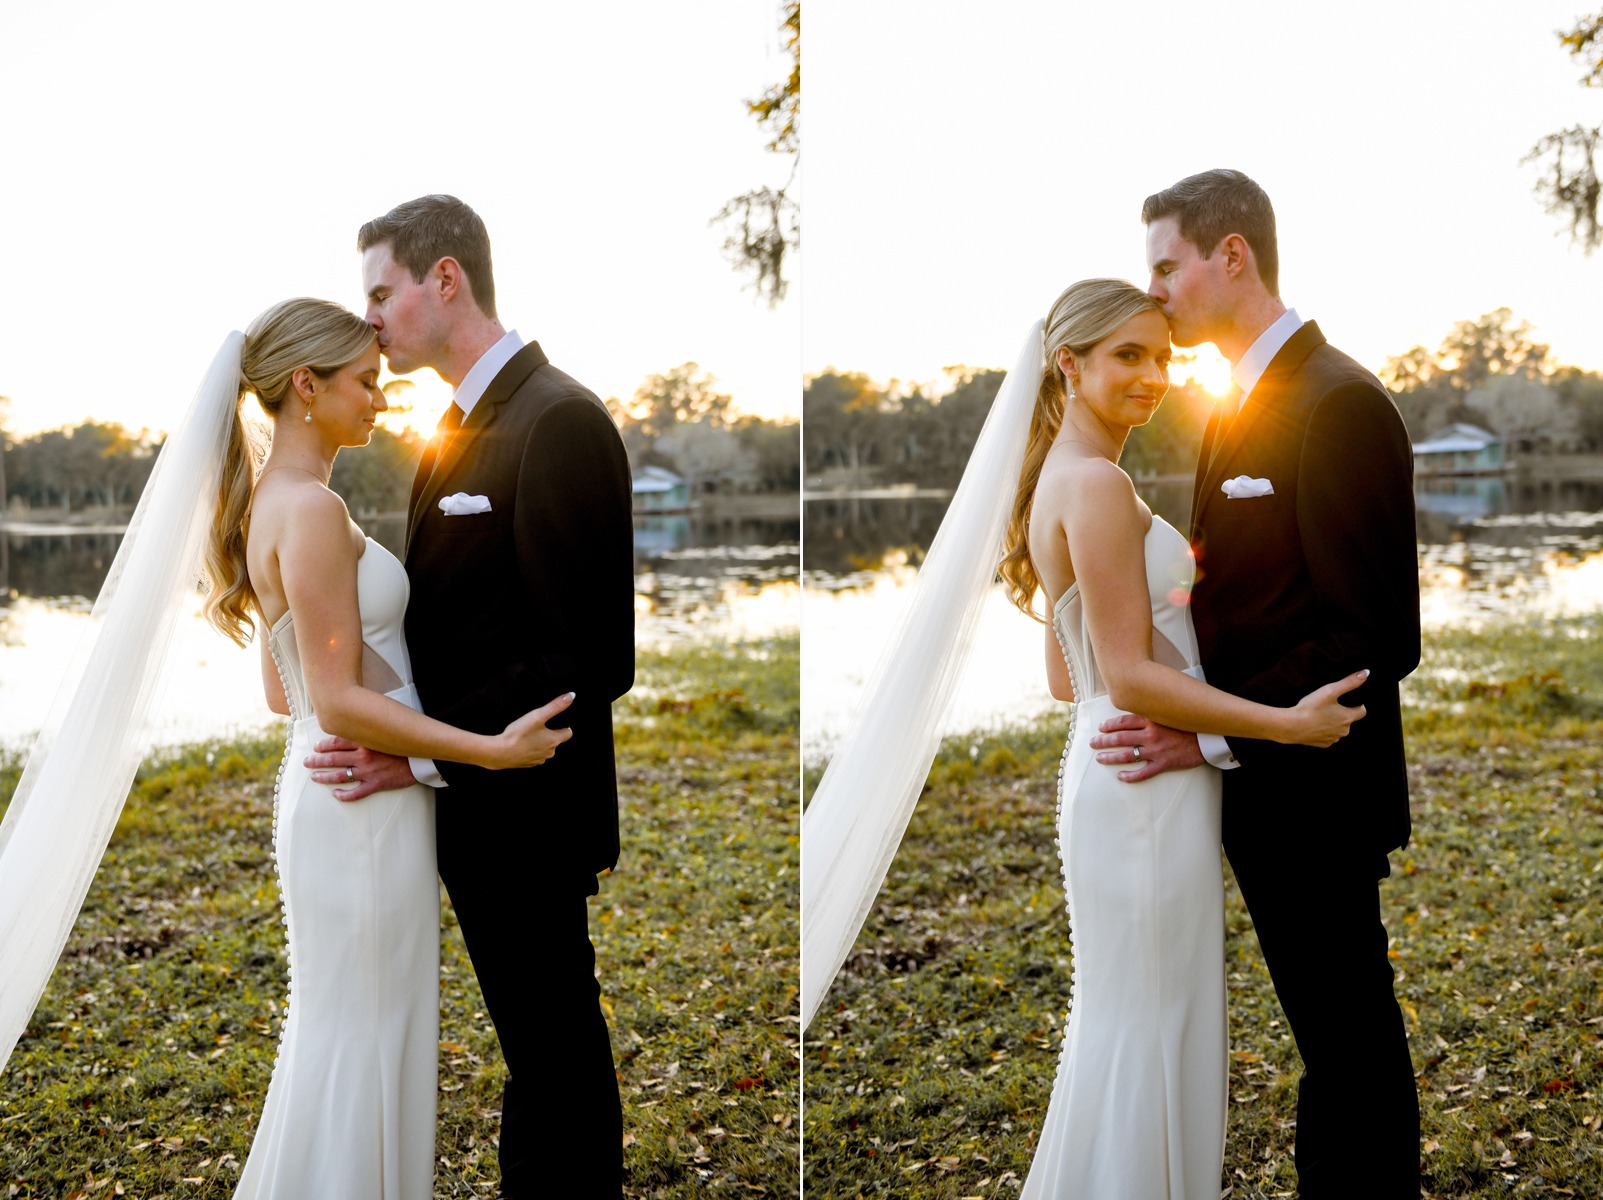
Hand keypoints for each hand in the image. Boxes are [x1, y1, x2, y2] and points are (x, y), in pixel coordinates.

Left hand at [304, 737, 417, 802]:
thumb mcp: (389, 730)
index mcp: (366, 741)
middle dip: (318, 760)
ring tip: (315, 777)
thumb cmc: (407, 743)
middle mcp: (364, 756)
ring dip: (324, 777)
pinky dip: (343, 795)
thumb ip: (373, 727)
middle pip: (334, 759)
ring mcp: (369, 772)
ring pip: (340, 775)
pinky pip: (356, 793)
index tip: (317, 746)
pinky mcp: (376, 784)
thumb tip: (360, 720)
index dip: (324, 745)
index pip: (338, 742)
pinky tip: (335, 794)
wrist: (424, 759)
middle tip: (307, 762)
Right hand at [489, 692, 576, 768]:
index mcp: (554, 741)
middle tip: (539, 726)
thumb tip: (571, 696)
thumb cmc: (519, 734)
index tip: (557, 722)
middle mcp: (549, 753)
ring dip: (540, 743)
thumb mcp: (537, 716)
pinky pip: (533, 755)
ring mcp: (538, 760)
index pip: (568, 733)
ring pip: (544, 749)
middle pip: (556, 742)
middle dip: (550, 734)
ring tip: (529, 735)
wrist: (499, 752)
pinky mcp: (527, 764)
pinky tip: (521, 744)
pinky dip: (530, 750)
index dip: (563, 726)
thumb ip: (555, 706)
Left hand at [1089, 714, 1204, 781]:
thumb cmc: (1190, 724)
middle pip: (1120, 738)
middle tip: (1093, 743)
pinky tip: (1121, 777)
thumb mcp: (1170, 713)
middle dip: (1104, 741)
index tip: (1101, 727)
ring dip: (1111, 757)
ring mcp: (1156, 750)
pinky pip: (1143, 773)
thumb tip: (1139, 710)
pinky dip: (1130, 776)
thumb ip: (1154, 712)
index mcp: (1152, 720)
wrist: (1209, 739)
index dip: (1110, 725)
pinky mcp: (1163, 764)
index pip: (1124, 721)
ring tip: (1100, 759)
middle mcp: (1150, 735)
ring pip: (1127, 755)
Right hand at [1287, 669, 1368, 746]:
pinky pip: (1328, 736)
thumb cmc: (1310, 708)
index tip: (1347, 700)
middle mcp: (1344, 731)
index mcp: (1347, 717)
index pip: (1362, 710)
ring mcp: (1333, 739)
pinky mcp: (1323, 744)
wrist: (1291, 726)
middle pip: (1349, 720)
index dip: (1357, 704)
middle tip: (1328, 705)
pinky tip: (1315, 724)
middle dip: (1342, 713)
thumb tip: (1366, 673)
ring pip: (1338, 728)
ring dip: (1333, 722)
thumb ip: (1349, 682)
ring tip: (1320, 714)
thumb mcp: (1330, 690)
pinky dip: (1324, 730)